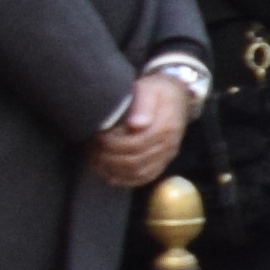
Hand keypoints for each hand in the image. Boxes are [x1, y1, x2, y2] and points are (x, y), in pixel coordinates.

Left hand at [93, 70, 191, 188]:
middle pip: (135, 161)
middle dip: (109, 157)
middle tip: (92, 148)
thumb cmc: (158, 91)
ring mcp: (166, 155)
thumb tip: (136, 124)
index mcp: (166, 127)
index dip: (113, 144)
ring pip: (138, 173)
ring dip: (114, 170)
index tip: (97, 136)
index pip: (136, 144)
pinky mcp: (162, 162)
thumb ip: (143, 105)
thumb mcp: (150, 89)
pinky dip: (125, 179)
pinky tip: (109, 174)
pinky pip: (144, 177)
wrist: (177, 96)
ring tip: (96, 160)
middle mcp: (169, 145)